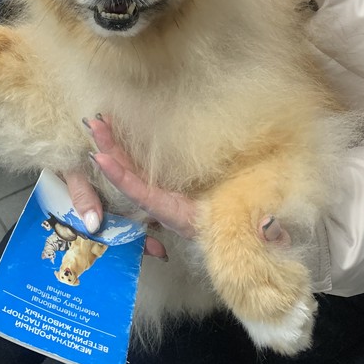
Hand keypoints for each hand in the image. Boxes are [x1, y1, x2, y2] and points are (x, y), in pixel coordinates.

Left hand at [81, 115, 291, 255]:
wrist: (257, 243)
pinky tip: (120, 130)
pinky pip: (145, 169)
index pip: (147, 198)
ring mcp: (170, 197)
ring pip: (135, 172)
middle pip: (132, 180)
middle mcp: (170, 208)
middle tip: (93, 123)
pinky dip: (131, 151)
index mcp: (184, 218)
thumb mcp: (266, 239)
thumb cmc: (259, 238)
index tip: (102, 157)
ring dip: (117, 146)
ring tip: (100, 120)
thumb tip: (269, 226)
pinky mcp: (174, 187)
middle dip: (111, 152)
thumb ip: (269, 234)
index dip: (124, 179)